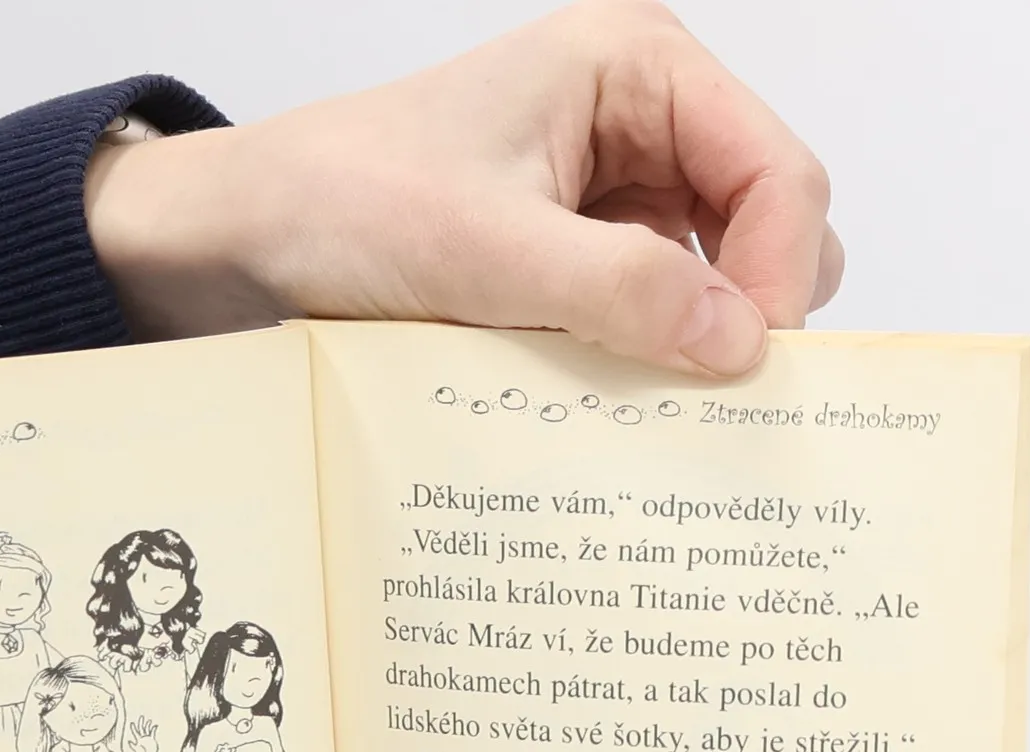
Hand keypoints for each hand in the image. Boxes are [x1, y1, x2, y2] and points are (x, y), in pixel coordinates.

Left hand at [88, 0, 837, 374]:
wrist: (249, 238)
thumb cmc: (346, 205)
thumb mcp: (485, 250)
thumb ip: (618, 290)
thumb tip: (739, 342)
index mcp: (635, 69)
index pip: (775, 166)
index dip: (781, 269)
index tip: (751, 368)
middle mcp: (639, 120)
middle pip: (763, 219)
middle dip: (751, 308)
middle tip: (715, 399)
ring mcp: (613, 191)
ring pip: (715, 275)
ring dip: (699, 340)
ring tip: (662, 404)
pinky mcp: (578, 255)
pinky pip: (652, 312)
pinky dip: (649, 357)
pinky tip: (620, 401)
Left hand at [129, 714, 157, 751]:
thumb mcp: (136, 749)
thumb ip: (133, 745)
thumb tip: (129, 742)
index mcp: (138, 739)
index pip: (135, 732)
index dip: (133, 728)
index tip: (131, 723)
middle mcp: (143, 738)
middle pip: (142, 729)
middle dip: (141, 723)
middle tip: (141, 717)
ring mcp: (147, 738)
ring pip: (148, 730)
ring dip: (148, 725)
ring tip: (149, 721)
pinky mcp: (152, 740)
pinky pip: (153, 733)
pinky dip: (154, 729)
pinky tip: (155, 726)